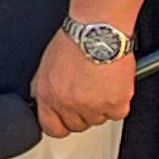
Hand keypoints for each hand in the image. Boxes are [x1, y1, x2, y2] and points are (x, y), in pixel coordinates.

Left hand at [30, 20, 138, 138]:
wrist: (99, 29)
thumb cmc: (75, 39)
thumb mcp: (46, 64)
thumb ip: (43, 87)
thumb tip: (40, 100)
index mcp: (49, 96)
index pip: (52, 128)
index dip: (60, 124)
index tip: (65, 119)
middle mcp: (68, 104)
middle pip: (77, 126)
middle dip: (82, 113)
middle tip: (88, 93)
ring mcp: (92, 106)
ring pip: (98, 120)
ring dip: (100, 107)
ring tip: (100, 83)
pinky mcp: (115, 104)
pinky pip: (117, 113)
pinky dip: (118, 102)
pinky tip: (113, 84)